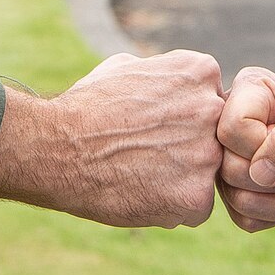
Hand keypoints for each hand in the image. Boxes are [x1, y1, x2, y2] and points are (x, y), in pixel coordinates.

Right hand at [0, 50, 223, 228]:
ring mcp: (207, 155)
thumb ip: (164, 73)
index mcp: (201, 72)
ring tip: (142, 173)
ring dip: (182, 177)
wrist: (57, 148)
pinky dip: (172, 206)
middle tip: (150, 151)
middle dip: (189, 146)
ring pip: (208, 173)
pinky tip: (141, 193)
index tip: (158, 122)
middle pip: (217, 136)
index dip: (185, 115)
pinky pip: (196, 207)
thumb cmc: (87, 106)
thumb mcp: (128, 67)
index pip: (213, 99)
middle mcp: (212, 110)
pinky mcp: (197, 198)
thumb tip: (175, 78)